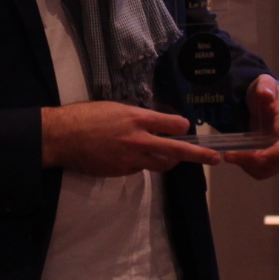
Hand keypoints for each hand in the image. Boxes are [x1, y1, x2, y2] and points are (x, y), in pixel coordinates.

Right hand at [42, 102, 223, 175]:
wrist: (63, 137)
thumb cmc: (86, 116)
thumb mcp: (115, 108)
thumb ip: (136, 117)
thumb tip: (153, 123)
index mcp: (136, 118)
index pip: (171, 124)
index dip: (182, 127)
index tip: (187, 127)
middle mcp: (138, 139)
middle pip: (176, 150)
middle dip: (198, 154)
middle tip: (215, 158)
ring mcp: (130, 159)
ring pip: (160, 164)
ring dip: (169, 161)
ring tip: (172, 158)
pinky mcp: (121, 171)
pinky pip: (139, 169)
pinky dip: (141, 163)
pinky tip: (130, 156)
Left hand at [224, 74, 278, 179]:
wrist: (264, 100)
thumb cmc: (265, 92)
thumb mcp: (264, 83)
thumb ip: (265, 86)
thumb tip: (265, 95)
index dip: (276, 153)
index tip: (257, 157)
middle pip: (277, 161)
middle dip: (254, 162)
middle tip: (230, 156)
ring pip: (269, 170)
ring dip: (249, 167)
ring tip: (230, 156)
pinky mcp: (272, 158)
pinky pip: (263, 171)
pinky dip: (249, 169)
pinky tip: (237, 158)